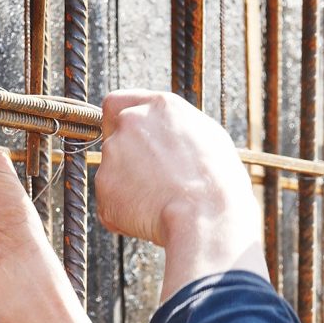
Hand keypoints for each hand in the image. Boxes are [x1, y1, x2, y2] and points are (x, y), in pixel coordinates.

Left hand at [97, 90, 267, 297]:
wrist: (207, 214)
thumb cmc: (219, 181)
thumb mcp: (208, 138)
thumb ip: (176, 130)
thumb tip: (168, 138)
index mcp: (160, 106)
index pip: (117, 103)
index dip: (118, 123)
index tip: (128, 141)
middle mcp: (131, 122)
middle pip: (113, 138)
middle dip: (126, 160)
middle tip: (152, 182)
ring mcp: (114, 152)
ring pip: (113, 174)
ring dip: (129, 189)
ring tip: (162, 204)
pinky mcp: (104, 185)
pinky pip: (111, 203)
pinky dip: (125, 214)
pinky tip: (152, 219)